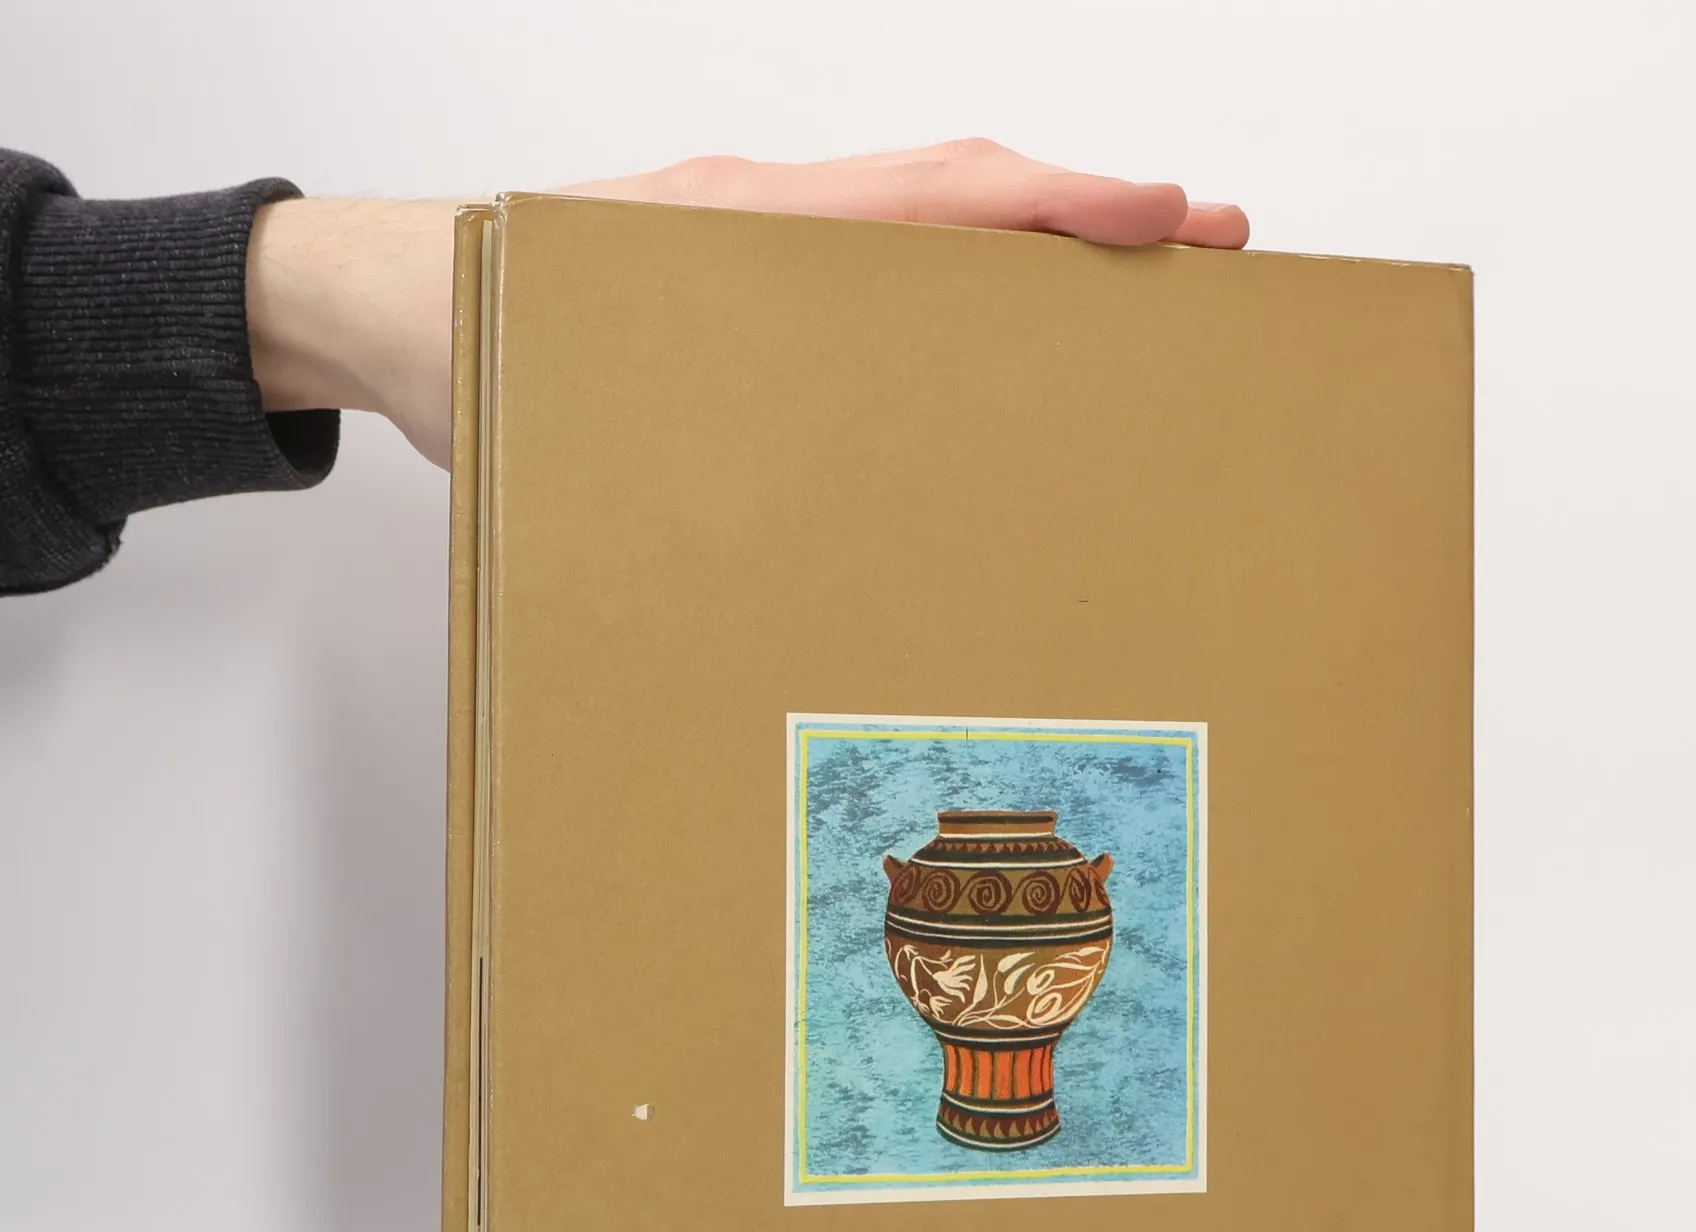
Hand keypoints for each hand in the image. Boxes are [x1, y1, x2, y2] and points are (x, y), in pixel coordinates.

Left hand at [246, 141, 1249, 468]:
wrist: (392, 304)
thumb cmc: (475, 337)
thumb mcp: (569, 376)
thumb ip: (668, 410)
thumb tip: (769, 477)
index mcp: (746, 227)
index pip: (931, 197)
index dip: (1053, 206)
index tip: (1162, 217)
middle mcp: (775, 220)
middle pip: (960, 193)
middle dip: (1088, 214)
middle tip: (1206, 240)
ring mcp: (771, 239)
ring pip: (930, 221)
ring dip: (1038, 246)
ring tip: (1142, 286)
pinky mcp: (757, 280)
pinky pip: (881, 261)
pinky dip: (962, 274)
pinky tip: (1008, 330)